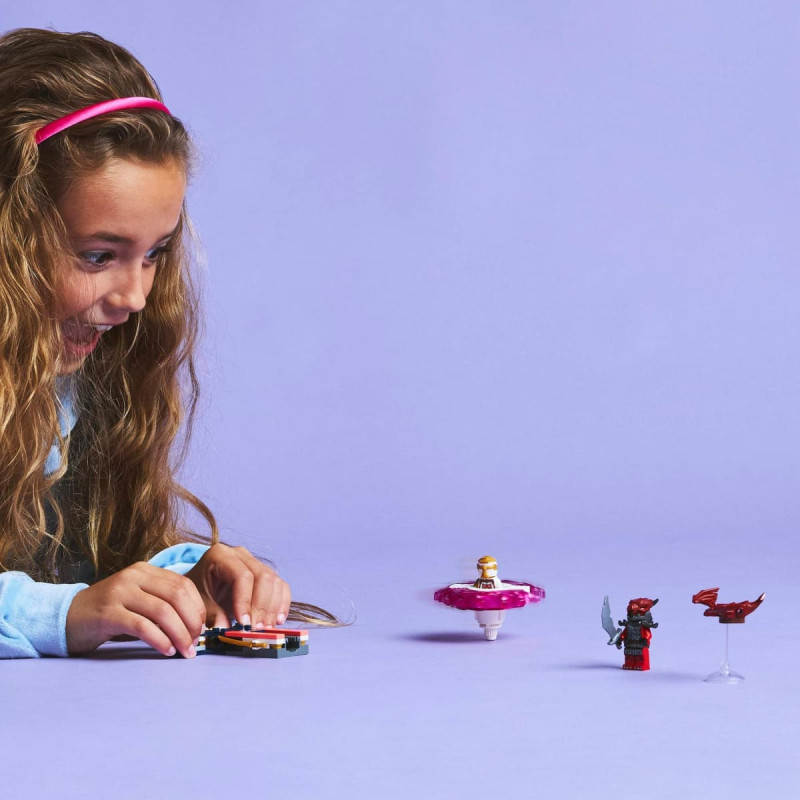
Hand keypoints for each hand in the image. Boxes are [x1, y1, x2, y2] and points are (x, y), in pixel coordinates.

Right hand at [66, 562, 205, 656]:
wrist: (67, 617)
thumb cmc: (110, 613)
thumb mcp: (138, 600)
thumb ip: (162, 604)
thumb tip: (195, 626)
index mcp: (145, 570)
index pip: (183, 584)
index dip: (197, 607)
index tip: (203, 628)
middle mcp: (133, 576)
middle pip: (176, 596)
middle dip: (191, 621)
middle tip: (196, 642)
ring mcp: (120, 593)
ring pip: (162, 611)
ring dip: (179, 634)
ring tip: (185, 651)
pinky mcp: (108, 613)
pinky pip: (142, 626)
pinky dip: (159, 640)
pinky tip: (167, 651)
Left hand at [185, 543, 290, 629]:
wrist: (202, 585)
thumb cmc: (198, 591)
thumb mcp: (199, 601)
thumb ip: (211, 613)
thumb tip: (224, 626)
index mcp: (221, 555)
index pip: (241, 576)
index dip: (245, 600)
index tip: (244, 624)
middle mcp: (241, 554)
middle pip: (263, 577)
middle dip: (262, 606)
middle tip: (257, 629)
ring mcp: (255, 562)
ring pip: (275, 581)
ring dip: (273, 608)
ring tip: (266, 628)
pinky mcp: (266, 573)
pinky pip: (281, 586)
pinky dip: (282, 604)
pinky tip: (278, 620)